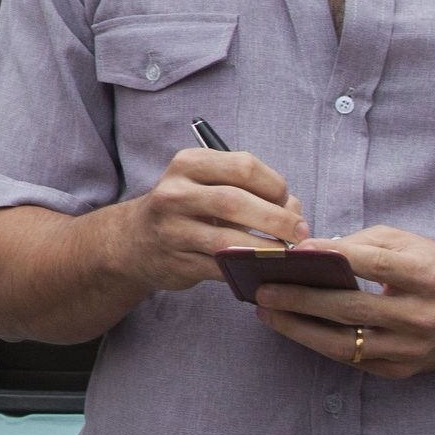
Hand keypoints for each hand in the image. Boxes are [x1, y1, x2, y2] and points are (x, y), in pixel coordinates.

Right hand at [112, 146, 306, 292]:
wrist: (134, 240)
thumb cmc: (186, 208)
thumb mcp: (208, 185)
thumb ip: (250, 191)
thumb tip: (295, 210)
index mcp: (189, 164)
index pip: (244, 166)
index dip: (275, 186)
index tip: (287, 202)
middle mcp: (175, 192)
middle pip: (236, 201)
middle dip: (278, 219)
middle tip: (300, 232)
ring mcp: (172, 229)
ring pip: (228, 241)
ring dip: (265, 249)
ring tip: (285, 253)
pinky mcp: (176, 262)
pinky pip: (221, 269)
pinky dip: (247, 271)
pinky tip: (262, 269)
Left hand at [254, 226, 434, 378]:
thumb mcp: (408, 243)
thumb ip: (363, 244)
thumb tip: (314, 252)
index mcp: (425, 276)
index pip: (370, 265)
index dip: (329, 257)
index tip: (291, 253)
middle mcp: (421, 315)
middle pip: (350, 308)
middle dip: (299, 299)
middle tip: (262, 290)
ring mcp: (411, 348)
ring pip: (345, 343)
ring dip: (299, 329)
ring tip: (267, 312)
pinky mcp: (403, 370)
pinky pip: (352, 359)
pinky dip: (319, 343)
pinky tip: (294, 328)